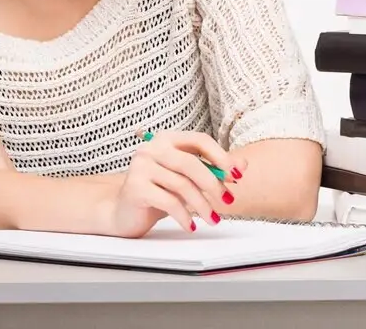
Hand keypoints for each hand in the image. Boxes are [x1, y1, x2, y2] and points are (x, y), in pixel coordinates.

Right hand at [100, 130, 246, 237]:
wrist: (123, 212)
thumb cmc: (158, 192)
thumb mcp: (187, 178)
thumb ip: (213, 170)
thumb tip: (243, 166)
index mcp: (167, 139)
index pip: (199, 140)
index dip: (221, 157)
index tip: (237, 175)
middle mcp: (152, 148)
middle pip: (191, 163)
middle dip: (214, 184)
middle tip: (228, 201)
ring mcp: (141, 167)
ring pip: (182, 184)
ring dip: (202, 205)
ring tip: (213, 218)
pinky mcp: (135, 188)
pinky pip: (168, 202)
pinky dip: (184, 216)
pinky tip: (191, 225)